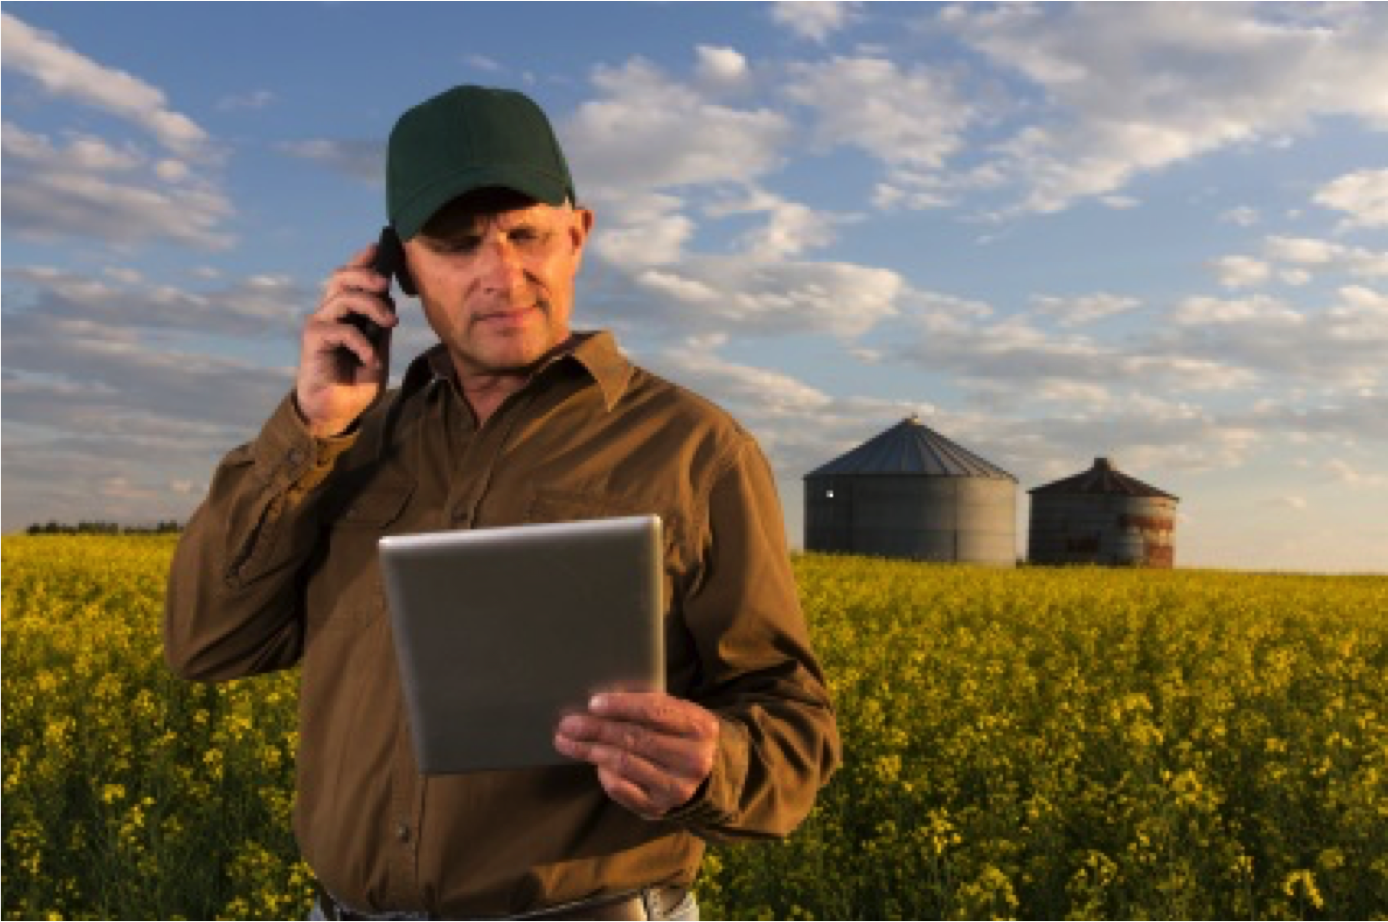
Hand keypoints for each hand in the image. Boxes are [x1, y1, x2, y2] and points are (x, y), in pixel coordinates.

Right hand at [294, 243, 399, 437]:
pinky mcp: (313, 340)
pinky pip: (342, 330)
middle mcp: (330, 312)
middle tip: (386, 286)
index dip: (362, 259)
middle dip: (367, 274)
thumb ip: (380, 326)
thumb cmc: (355, 379)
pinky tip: (370, 359)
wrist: (336, 411)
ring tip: (389, 323)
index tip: (379, 248)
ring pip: (343, 297)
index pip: (350, 276)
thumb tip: (389, 300)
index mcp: (346, 310)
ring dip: (371, 306)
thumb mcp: (378, 349)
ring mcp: (320, 324)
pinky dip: (362, 343)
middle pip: (342, 276)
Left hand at [554, 692, 719, 818]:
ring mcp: (676, 787)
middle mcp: (692, 759)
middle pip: (635, 739)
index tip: (593, 703)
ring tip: (567, 741)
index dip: (621, 706)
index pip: (654, 712)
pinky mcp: (659, 807)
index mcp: (699, 727)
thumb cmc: (683, 734)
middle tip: (568, 723)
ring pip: (624, 764)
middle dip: (596, 729)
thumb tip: (602, 702)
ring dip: (591, 751)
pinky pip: (622, 789)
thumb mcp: (680, 713)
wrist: (709, 773)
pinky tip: (594, 763)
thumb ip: (651, 705)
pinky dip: (604, 774)